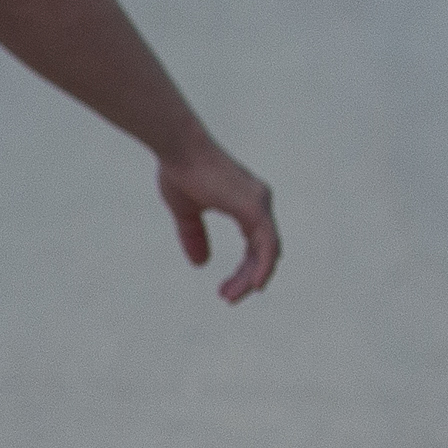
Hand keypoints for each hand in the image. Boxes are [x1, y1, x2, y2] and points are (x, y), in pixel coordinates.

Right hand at [156, 133, 279, 301]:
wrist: (179, 149)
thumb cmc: (182, 172)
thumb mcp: (187, 212)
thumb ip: (195, 236)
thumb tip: (201, 263)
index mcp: (247, 204)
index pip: (256, 245)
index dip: (245, 269)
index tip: (227, 290)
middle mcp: (259, 203)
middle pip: (265, 251)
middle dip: (248, 278)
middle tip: (228, 298)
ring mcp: (260, 204)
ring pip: (268, 250)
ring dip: (253, 277)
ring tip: (232, 296)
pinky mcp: (253, 206)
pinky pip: (267, 243)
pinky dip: (264, 265)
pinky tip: (255, 285)